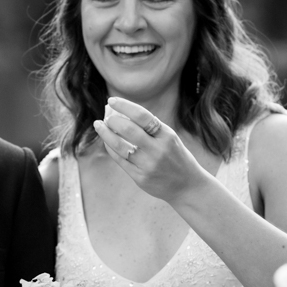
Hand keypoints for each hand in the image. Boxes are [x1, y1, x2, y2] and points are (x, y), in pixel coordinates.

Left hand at [92, 97, 209, 204]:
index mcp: (167, 135)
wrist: (187, 186)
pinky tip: (107, 141)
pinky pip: (120, 160)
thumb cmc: (175, 157)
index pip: (142, 116)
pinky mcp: (140, 178)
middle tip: (106, 116)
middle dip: (113, 120)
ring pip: (120, 146)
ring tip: (99, 125)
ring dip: (105, 134)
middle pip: (129, 130)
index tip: (111, 100)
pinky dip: (111, 148)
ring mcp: (148, 165)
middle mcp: (158, 150)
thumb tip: (119, 112)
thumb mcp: (169, 138)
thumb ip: (148, 128)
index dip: (124, 106)